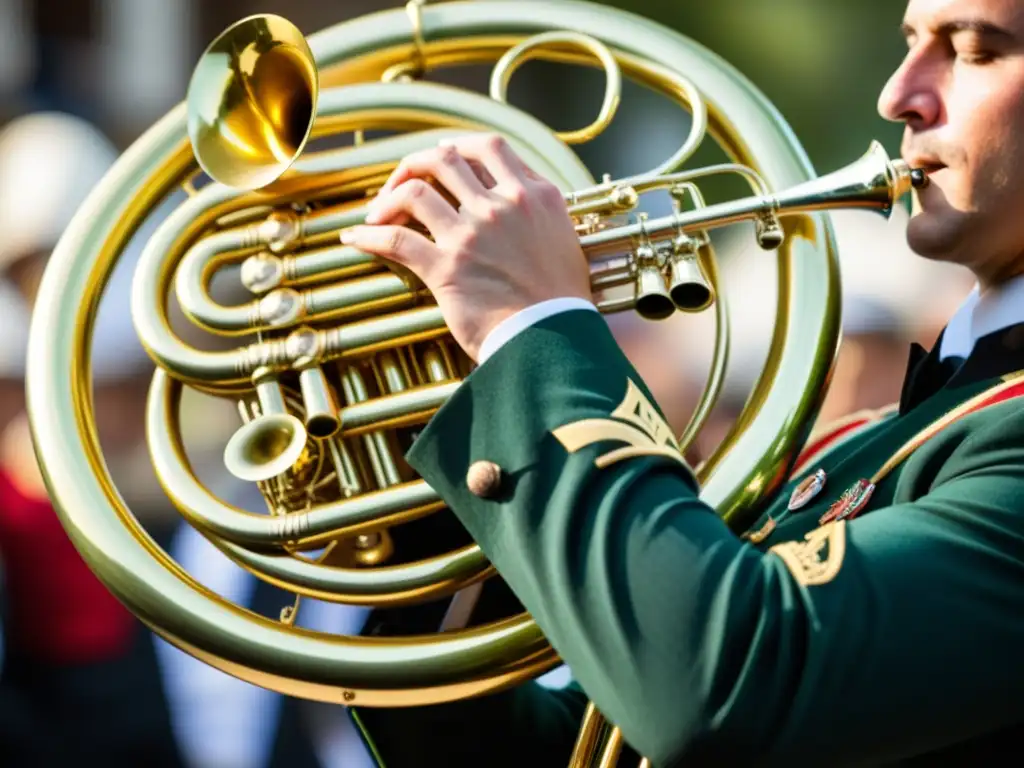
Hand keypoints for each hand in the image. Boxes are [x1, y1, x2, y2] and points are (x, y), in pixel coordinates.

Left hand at [340, 134, 591, 359]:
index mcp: (534, 195)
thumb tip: (517, 198)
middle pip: (444, 158)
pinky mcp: (447, 268)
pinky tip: (356, 238)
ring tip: (377, 213)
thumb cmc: (561, 302)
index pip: (489, 147)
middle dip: (414, 165)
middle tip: (401, 184)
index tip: (442, 157)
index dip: (458, 147)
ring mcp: (472, 234)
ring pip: (415, 191)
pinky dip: (369, 235)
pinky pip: (395, 239)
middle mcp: (502, 206)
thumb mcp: (563, 239)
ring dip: (388, 198)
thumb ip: (538, 212)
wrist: (555, 340)